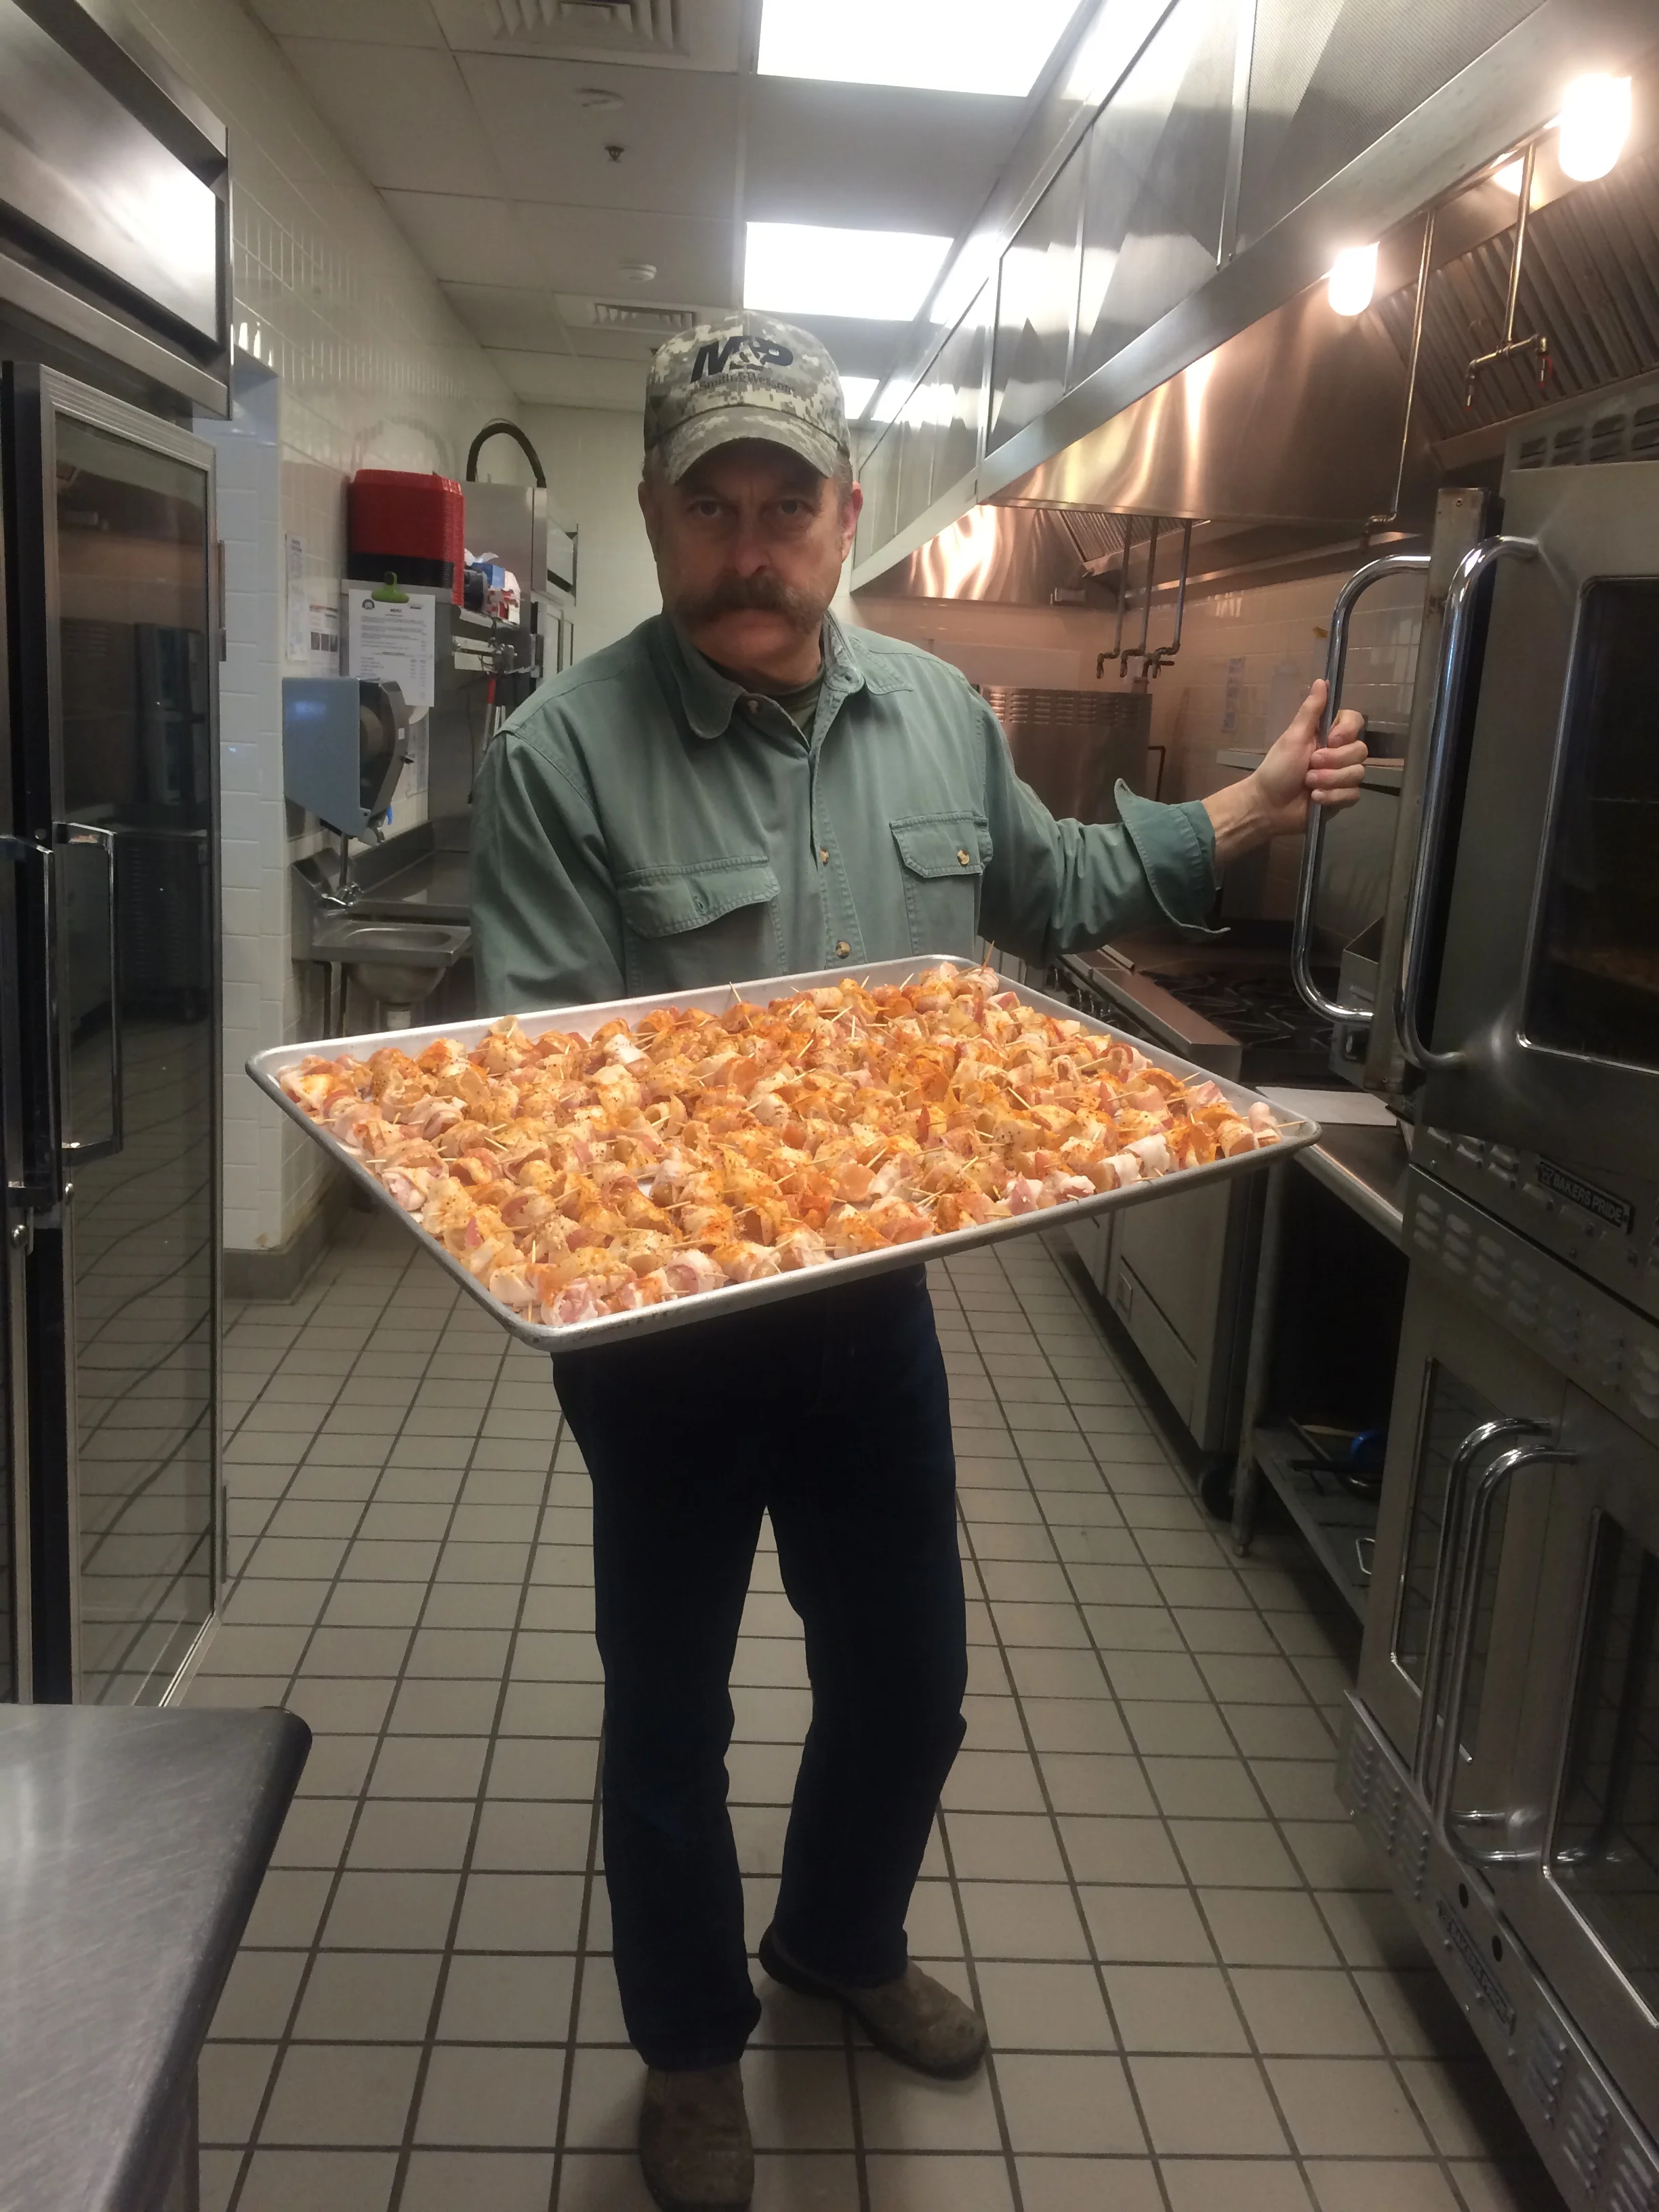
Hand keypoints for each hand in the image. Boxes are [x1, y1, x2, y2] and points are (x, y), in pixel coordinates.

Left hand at [1202, 679, 1368, 865]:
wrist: (1268, 806)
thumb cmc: (1277, 769)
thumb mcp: (1293, 737)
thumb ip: (1310, 711)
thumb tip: (1321, 680)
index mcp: (1328, 735)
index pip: (1356, 721)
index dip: (1348, 731)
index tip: (1331, 739)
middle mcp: (1339, 753)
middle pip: (1360, 750)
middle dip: (1333, 762)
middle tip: (1310, 767)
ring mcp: (1342, 776)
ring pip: (1357, 774)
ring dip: (1330, 780)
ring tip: (1308, 785)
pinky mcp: (1342, 797)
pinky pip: (1352, 794)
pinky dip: (1332, 797)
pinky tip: (1315, 800)